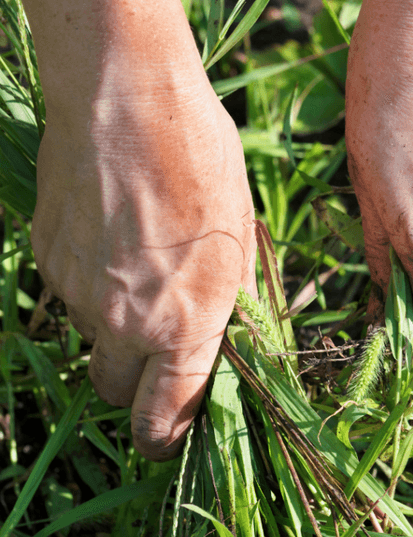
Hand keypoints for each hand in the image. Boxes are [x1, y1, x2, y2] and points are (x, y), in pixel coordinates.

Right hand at [0, 0, 255, 459]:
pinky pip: (70, 296)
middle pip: (116, 393)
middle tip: (160, 352)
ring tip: (141, 270)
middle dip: (137, 387)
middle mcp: (125, 323)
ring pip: (92, 342)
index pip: (164, 418)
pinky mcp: (46, 260)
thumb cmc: (203, 165)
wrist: (125, 99)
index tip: (171, 435)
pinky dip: (91, 287)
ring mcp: (78, 293)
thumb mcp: (241, 241)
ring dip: (114, 330)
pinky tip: (112, 239)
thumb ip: (229, 306)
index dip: (167, 437)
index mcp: (186, 324)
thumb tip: (225, 345)